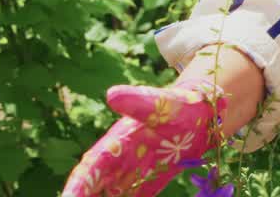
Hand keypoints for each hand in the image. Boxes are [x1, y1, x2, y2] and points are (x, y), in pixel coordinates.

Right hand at [61, 81, 225, 196]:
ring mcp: (132, 175)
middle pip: (93, 188)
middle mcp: (119, 162)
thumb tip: (112, 94)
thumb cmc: (180, 105)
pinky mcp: (148, 185)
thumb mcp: (162, 103)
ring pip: (109, 196)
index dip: (77, 186)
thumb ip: (139, 102)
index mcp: (117, 143)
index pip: (91, 168)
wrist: (202, 114)